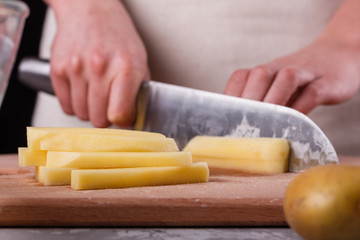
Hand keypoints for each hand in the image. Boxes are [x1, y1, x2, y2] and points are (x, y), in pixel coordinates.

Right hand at [47, 0, 148, 126]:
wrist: (89, 10)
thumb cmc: (117, 35)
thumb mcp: (139, 59)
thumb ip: (138, 90)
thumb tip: (133, 118)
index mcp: (126, 68)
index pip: (120, 114)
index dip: (122, 121)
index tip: (122, 118)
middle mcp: (100, 68)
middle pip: (99, 119)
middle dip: (105, 118)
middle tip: (108, 107)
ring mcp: (76, 68)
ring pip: (81, 114)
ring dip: (89, 111)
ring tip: (95, 95)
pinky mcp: (58, 69)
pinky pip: (65, 105)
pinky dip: (74, 104)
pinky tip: (82, 91)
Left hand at [225, 39, 359, 113]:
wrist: (338, 56)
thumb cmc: (298, 82)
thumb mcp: (275, 86)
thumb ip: (259, 101)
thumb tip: (236, 125)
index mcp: (264, 71)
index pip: (240, 78)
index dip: (230, 98)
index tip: (224, 120)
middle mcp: (280, 68)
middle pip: (259, 76)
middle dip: (249, 100)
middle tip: (244, 125)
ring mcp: (304, 73)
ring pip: (286, 79)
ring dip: (274, 100)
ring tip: (266, 122)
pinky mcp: (326, 83)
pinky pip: (312, 94)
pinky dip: (301, 108)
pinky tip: (293, 122)